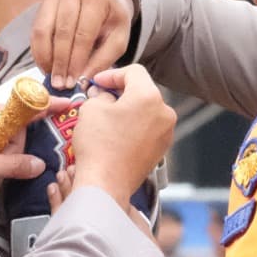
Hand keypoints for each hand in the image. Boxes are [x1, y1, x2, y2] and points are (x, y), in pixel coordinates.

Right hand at [32, 0, 135, 83]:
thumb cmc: (111, 20)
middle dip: (60, 62)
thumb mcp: (118, 38)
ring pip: (44, 30)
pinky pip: (36, 29)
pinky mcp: (44, 0)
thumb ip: (104, 58)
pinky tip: (44, 64)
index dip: (76, 60)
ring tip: (51, 76)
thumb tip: (83, 78)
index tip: (72, 82)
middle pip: (62, 31)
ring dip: (46, 57)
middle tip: (59, 83)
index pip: (83, 34)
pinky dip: (38, 50)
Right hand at [67, 65, 175, 200]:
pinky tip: (116, 134)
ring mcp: (165, 133)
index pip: (133, 72)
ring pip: (146, 111)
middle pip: (142, 91)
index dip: (112, 74)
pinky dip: (134, 126)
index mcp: (149, 96)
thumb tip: (105, 95)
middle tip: (100, 97)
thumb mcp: (91, 109)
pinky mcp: (161, 149)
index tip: (98, 83)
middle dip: (121, 92)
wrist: (106, 184)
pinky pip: (148, 129)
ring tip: (106, 118)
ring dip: (128, 110)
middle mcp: (164, 112)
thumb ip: (100, 94)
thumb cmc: (99, 146)